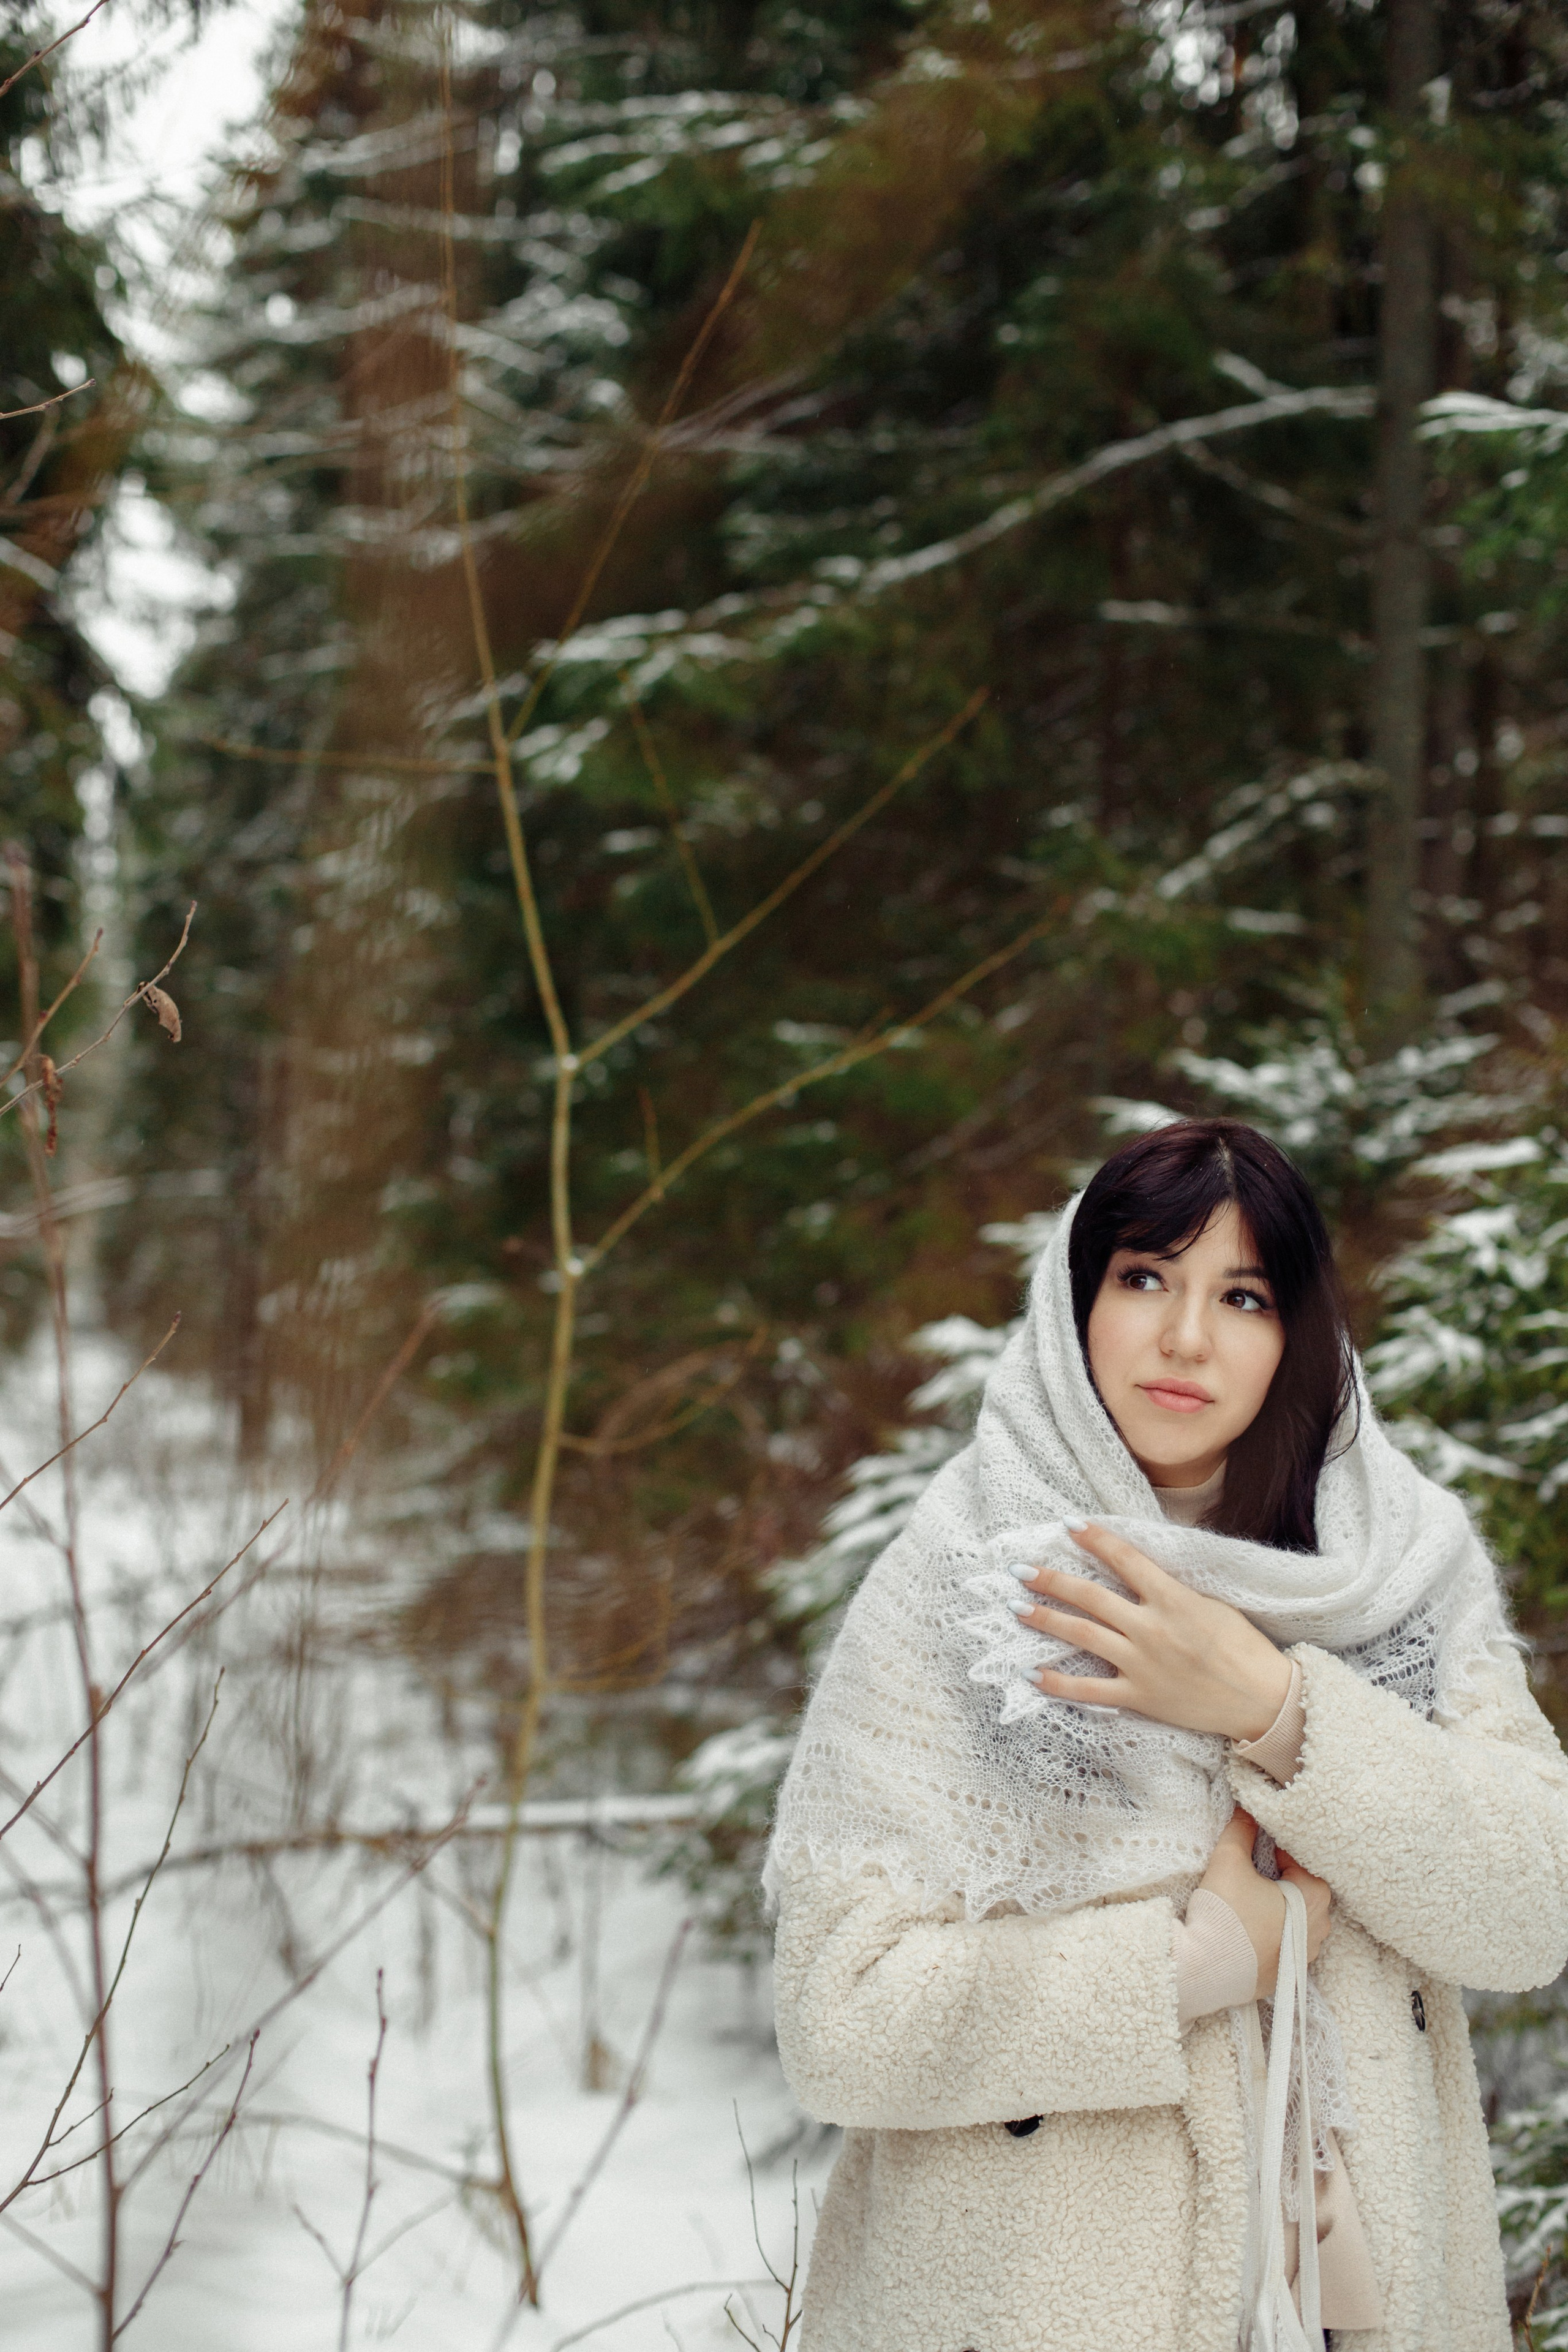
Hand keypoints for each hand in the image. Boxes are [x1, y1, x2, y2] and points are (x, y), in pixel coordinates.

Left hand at [1015, 1520, 1292, 1741]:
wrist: (1262, 1700)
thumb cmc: (1243, 1647)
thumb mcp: (1211, 1604)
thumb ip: (1171, 1590)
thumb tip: (1138, 1572)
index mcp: (1173, 1599)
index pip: (1125, 1559)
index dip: (1095, 1539)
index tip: (1069, 1524)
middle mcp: (1151, 1629)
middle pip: (1090, 1597)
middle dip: (1052, 1580)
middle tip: (1020, 1569)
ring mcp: (1142, 1664)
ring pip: (1083, 1635)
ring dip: (1046, 1619)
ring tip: (1016, 1607)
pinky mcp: (1139, 1697)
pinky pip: (1089, 1689)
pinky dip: (1058, 1682)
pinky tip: (1031, 1671)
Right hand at [1200, 1808, 1331, 1995]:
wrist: (1205, 1968)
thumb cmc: (1224, 1912)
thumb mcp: (1229, 1859)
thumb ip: (1241, 1829)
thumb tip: (1246, 1811)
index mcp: (1314, 1897)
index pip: (1302, 1862)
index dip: (1278, 1852)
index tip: (1256, 1852)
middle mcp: (1319, 1929)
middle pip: (1303, 1892)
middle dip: (1281, 1880)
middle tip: (1252, 1875)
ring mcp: (1304, 1956)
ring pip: (1296, 1920)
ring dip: (1278, 1909)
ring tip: (1248, 1902)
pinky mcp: (1287, 1976)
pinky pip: (1285, 1945)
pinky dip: (1272, 1934)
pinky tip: (1247, 1928)